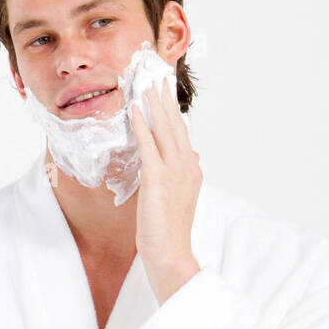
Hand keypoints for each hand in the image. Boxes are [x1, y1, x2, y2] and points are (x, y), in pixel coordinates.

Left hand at [129, 78, 202, 304]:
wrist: (170, 254)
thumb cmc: (169, 231)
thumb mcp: (181, 198)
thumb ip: (184, 175)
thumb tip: (194, 157)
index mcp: (193, 169)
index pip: (182, 132)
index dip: (173, 110)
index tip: (166, 91)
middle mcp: (188, 165)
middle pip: (175, 124)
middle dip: (165, 99)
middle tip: (156, 75)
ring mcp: (175, 171)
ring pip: (164, 129)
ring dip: (154, 104)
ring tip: (146, 83)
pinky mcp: (158, 179)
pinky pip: (148, 145)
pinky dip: (141, 125)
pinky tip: (134, 109)